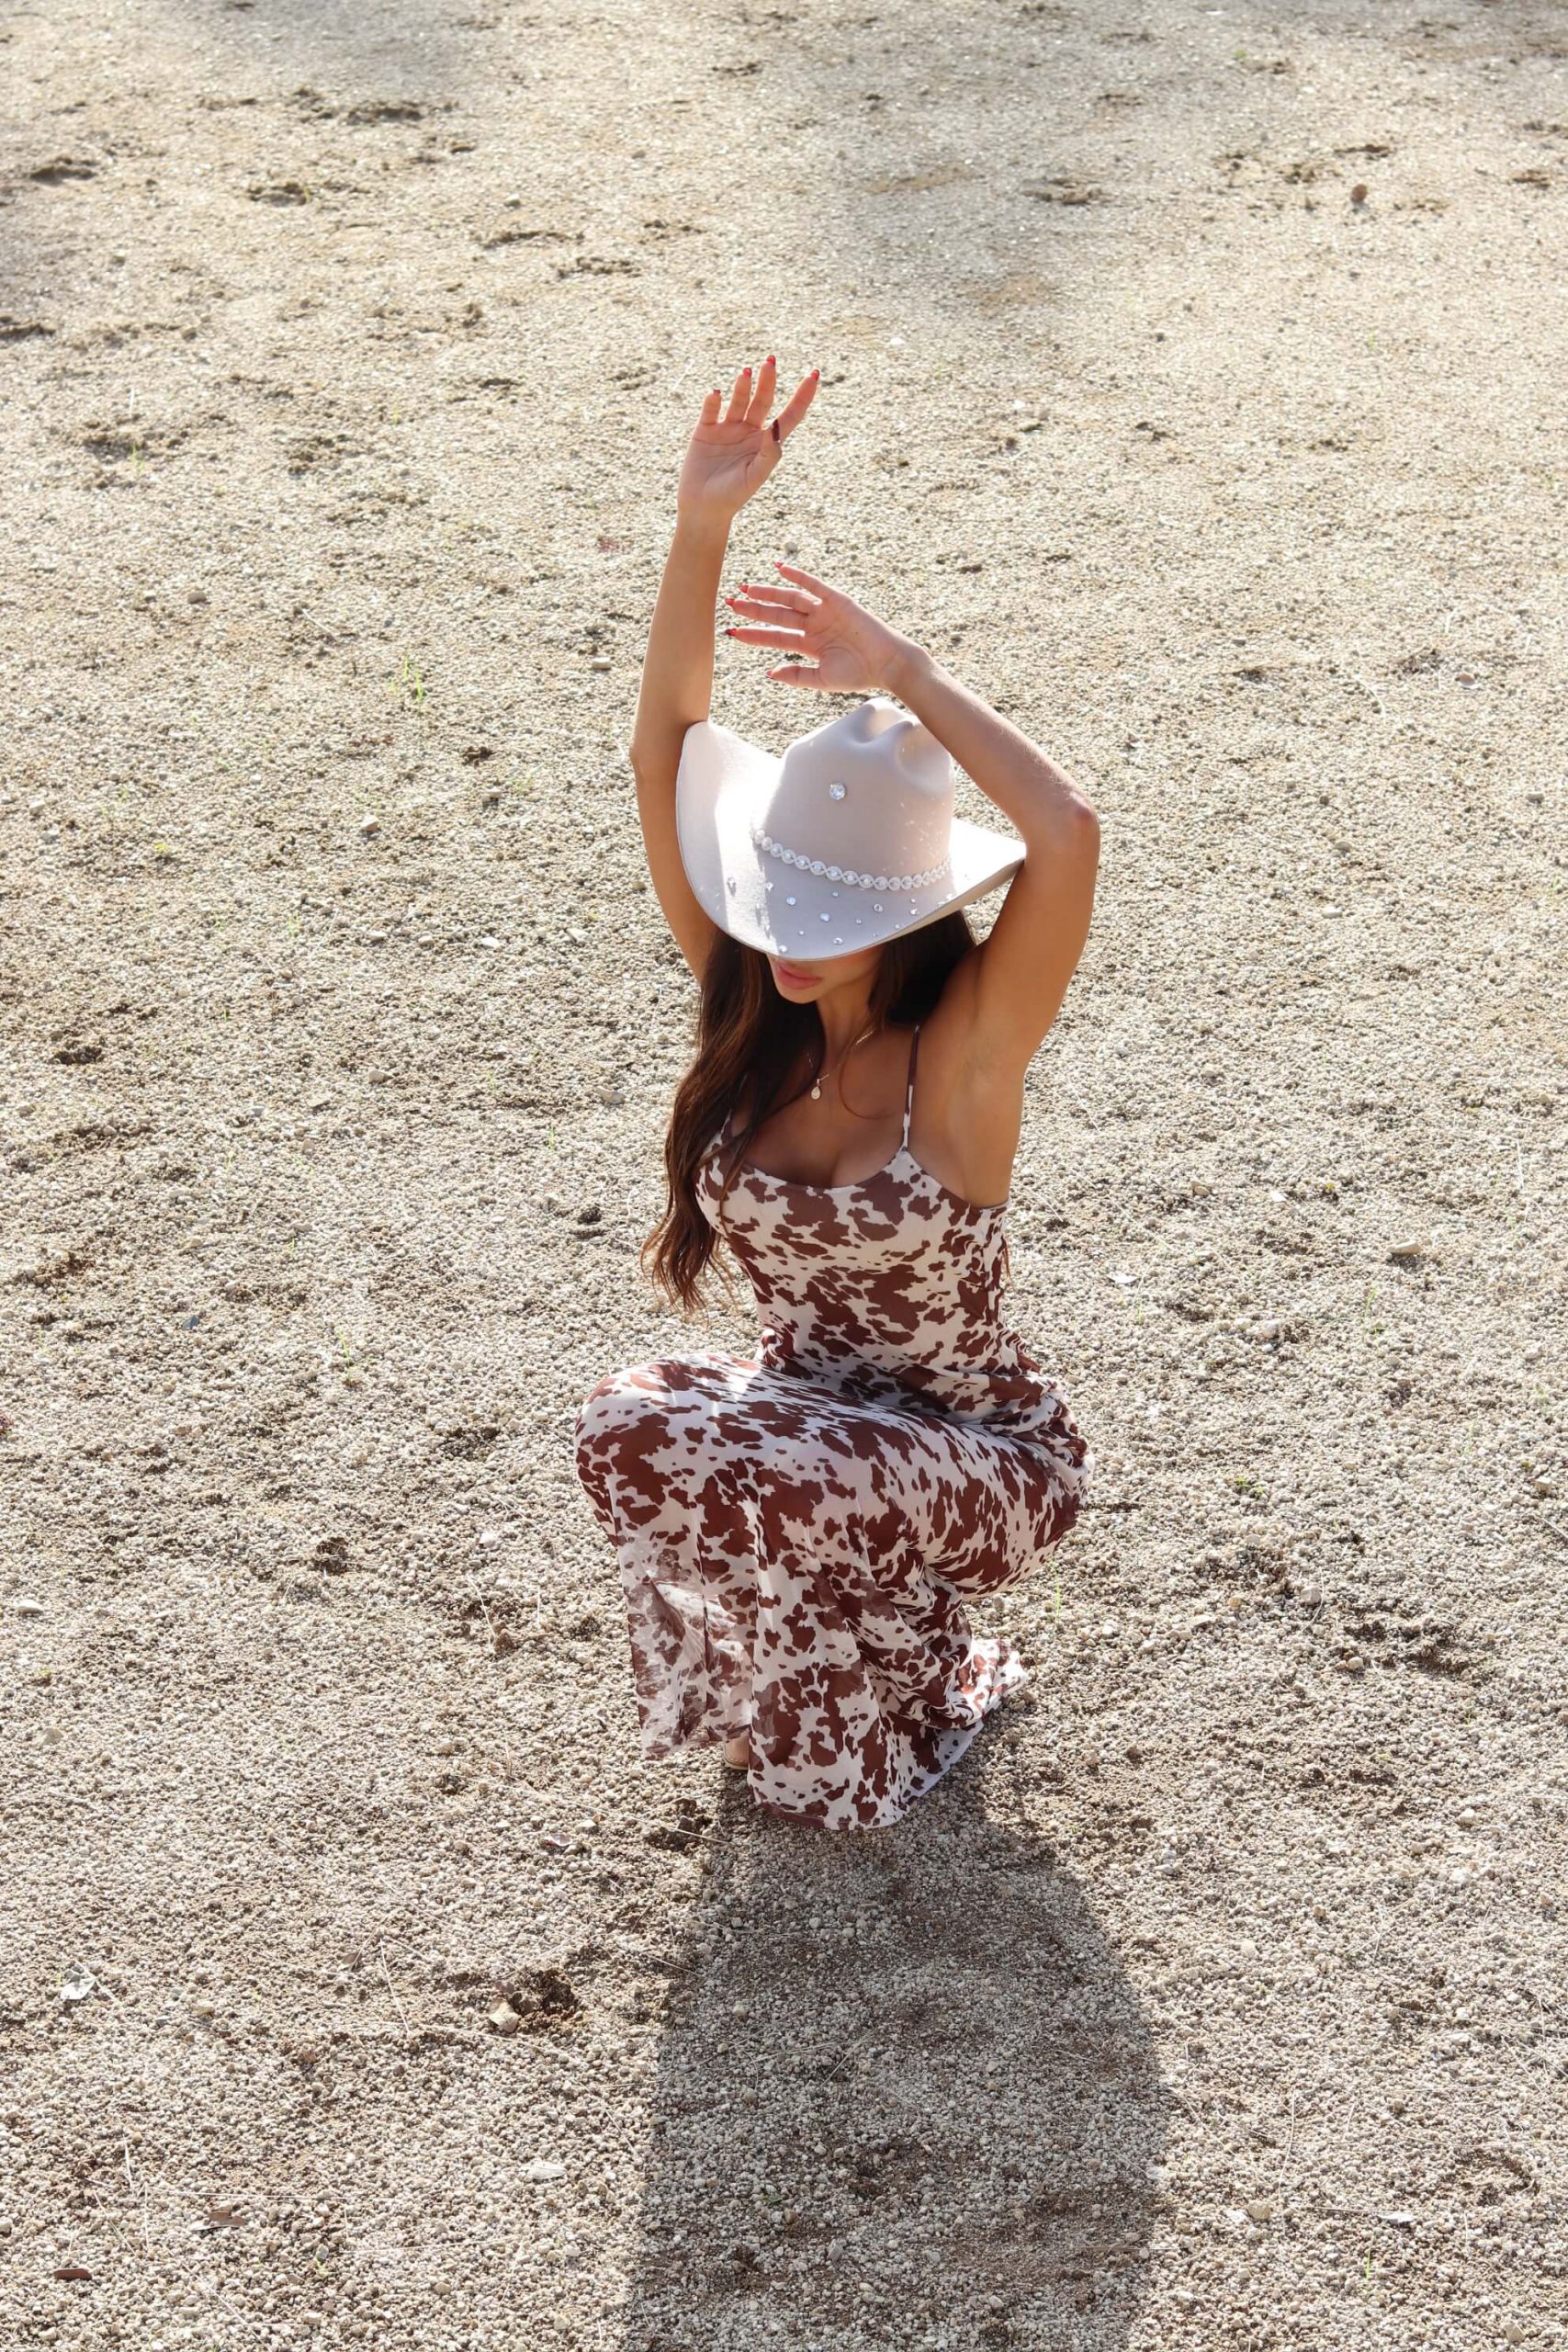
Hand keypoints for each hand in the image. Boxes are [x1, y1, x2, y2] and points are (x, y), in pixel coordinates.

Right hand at [676, 358, 817, 525]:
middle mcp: (749, 431)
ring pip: (739, 400)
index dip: (802, 397)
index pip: (789, 415)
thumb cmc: (732, 497)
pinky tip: (715, 394)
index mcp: (766, 443)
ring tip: (746, 373)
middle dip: (768, 381)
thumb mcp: (754, 477)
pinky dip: (712, 401)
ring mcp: (727, 429)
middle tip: (770, 362)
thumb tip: (778, 429)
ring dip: (743, 386)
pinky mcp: (705, 431)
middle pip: (762, 400)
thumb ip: (769, 455)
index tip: (814, 375)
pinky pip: (710, 411)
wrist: (702, 509)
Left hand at [723, 561, 921, 696]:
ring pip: (790, 599)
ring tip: (746, 589)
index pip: (775, 637)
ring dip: (768, 593)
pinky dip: (797, 576)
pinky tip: (779, 568)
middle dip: (754, 610)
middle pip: (778, 615)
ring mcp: (824, 611)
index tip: (732, 632)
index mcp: (809, 644)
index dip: (754, 634)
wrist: (886, 664)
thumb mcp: (822, 679)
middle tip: (731, 604)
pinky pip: (814, 585)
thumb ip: (796, 676)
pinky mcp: (838, 600)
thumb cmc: (858, 675)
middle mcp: (814, 625)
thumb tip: (770, 673)